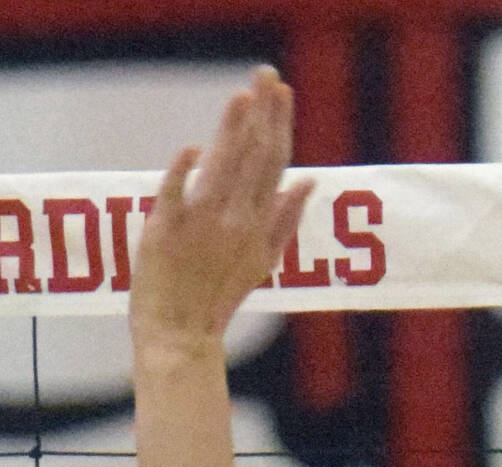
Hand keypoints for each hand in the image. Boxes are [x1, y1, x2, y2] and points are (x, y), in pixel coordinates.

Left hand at [130, 67, 312, 346]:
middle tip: (267, 74)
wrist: (181, 330)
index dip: (279, 124)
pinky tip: (196, 149)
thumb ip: (285, 219)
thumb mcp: (263, 261)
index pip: (274, 161)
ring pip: (222, 168)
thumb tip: (308, 181)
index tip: (283, 91)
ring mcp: (201, 224)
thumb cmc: (219, 297)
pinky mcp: (165, 230)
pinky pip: (175, 195)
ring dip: (233, 130)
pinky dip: (185, 173)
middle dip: (262, 113)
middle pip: (253, 156)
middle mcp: (235, 219)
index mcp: (258, 223)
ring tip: (242, 95)